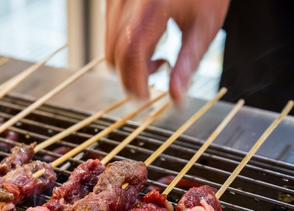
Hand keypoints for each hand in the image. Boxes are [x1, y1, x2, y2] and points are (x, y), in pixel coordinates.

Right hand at [105, 0, 229, 105]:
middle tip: (155, 76)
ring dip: (127, 62)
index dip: (134, 81)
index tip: (144, 98)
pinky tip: (147, 40)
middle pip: (114, 54)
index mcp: (151, 7)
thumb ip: (188, 64)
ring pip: (109, 47)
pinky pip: (110, 34)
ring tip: (156, 55)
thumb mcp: (205, 26)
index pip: (130, 54)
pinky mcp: (112, 1)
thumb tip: (176, 97)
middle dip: (130, 75)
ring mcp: (116, 1)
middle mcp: (126, 2)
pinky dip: (124, 47)